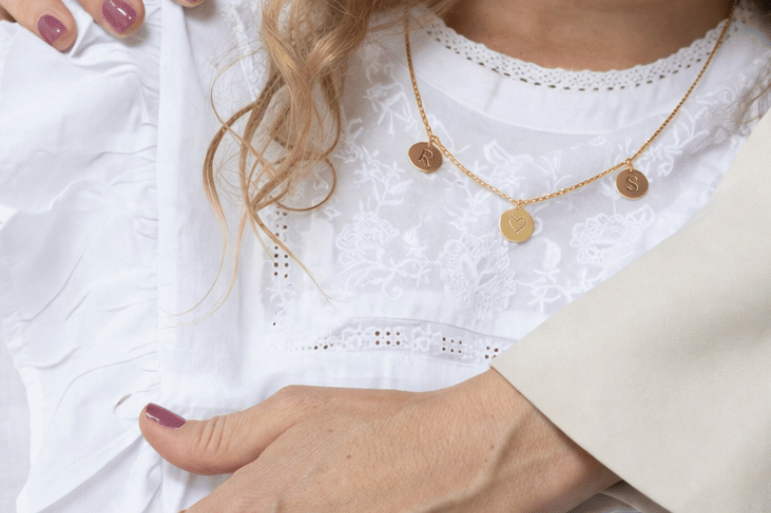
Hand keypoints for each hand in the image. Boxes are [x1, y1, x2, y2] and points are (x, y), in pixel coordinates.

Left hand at [139, 370, 616, 512]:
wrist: (470, 458)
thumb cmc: (390, 433)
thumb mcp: (296, 413)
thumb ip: (215, 435)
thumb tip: (153, 427)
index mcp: (250, 505)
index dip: (198, 510)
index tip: (219, 497)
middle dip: (238, 508)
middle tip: (306, 485)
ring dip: (280, 509)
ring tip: (334, 492)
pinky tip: (349, 504)